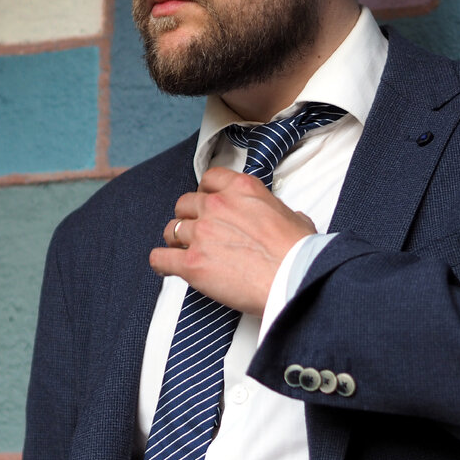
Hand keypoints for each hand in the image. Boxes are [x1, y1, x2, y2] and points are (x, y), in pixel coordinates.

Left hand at [149, 167, 316, 315]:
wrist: (295, 279)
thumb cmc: (299, 253)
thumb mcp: (294, 217)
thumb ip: (278, 212)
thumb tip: (288, 219)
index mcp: (241, 189)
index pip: (208, 179)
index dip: (205, 194)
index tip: (207, 205)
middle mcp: (217, 206)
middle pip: (184, 204)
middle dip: (189, 218)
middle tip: (197, 233)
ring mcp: (201, 234)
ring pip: (171, 229)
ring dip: (176, 241)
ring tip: (182, 252)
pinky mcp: (191, 263)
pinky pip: (160, 258)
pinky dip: (160, 263)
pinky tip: (165, 267)